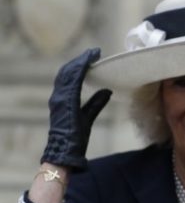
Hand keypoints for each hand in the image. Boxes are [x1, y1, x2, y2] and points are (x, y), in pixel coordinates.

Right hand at [41, 48, 111, 170]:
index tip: (92, 57)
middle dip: (81, 61)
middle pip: (68, 72)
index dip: (80, 66)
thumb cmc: (75, 137)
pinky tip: (88, 64)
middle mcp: (59, 96)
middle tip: (94, 52)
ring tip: (92, 54)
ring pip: (69, 74)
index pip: (71, 77)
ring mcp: (60, 98)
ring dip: (81, 62)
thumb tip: (107, 90)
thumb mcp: (89, 116)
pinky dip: (80, 70)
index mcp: (63, 99)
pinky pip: (72, 82)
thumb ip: (96, 103)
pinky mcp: (65, 102)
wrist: (66, 150)